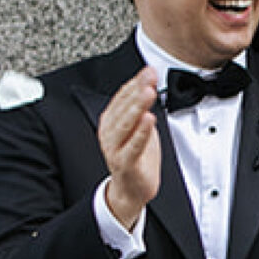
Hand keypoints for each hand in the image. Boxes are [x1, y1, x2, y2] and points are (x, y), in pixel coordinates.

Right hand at [97, 67, 162, 224]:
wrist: (132, 188)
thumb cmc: (136, 156)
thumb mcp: (140, 126)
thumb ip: (141, 106)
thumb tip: (147, 80)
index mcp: (111, 121)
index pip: (122, 97)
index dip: (136, 82)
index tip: (150, 70)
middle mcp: (109, 133)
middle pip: (123, 108)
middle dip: (137, 90)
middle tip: (149, 76)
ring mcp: (115, 148)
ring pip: (125, 124)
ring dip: (137, 107)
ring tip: (148, 92)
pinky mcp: (125, 163)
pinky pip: (133, 146)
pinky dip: (141, 132)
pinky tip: (149, 120)